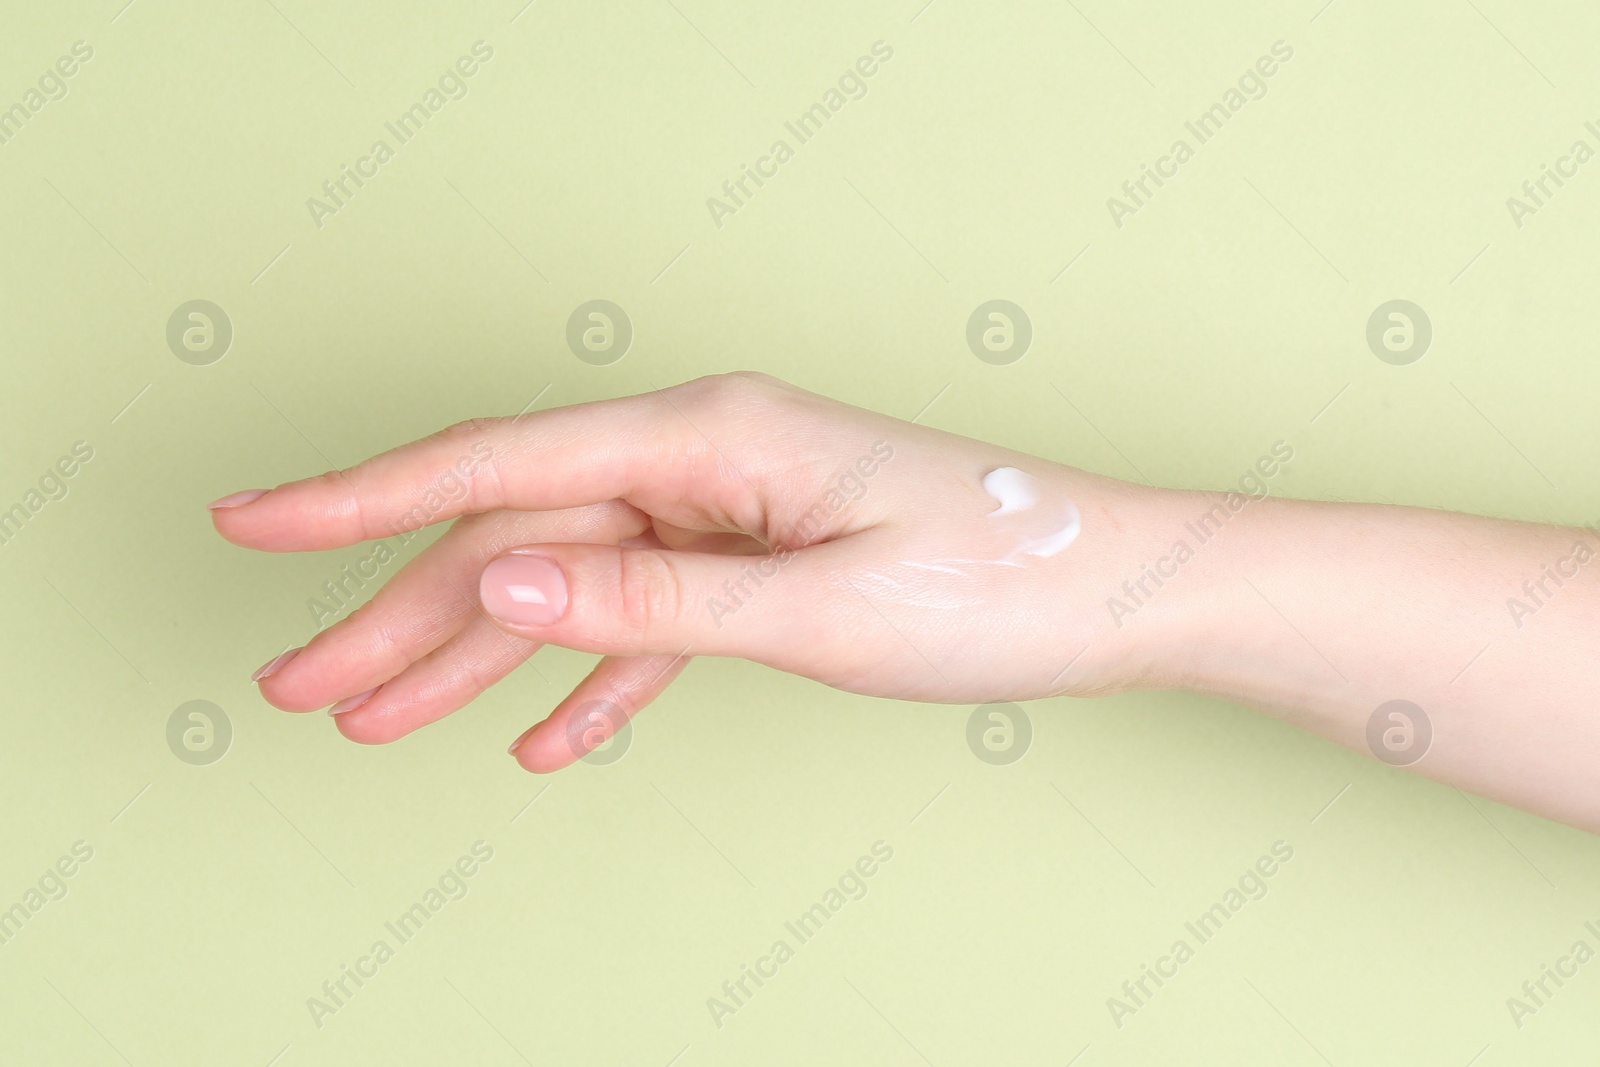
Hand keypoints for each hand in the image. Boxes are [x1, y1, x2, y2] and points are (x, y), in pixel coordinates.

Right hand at [212, 373, 1172, 771]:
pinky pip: (649, 622)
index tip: (259, 522)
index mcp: (708, 436)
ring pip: (571, 584)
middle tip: (302, 687)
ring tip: (379, 722)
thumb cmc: (999, 579)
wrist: (1117, 590)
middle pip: (517, 535)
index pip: (500, 466)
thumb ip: (652, 600)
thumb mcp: (816, 608)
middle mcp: (705, 458)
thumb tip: (501, 578)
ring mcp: (730, 510)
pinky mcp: (761, 563)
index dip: (363, 500)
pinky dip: (593, 681)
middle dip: (399, 612)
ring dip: (475, 657)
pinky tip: (546, 740)